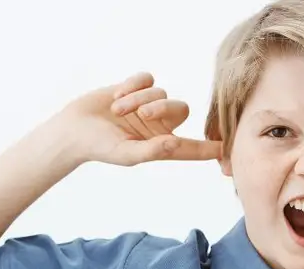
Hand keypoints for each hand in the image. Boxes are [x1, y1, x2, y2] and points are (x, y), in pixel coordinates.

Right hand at [58, 71, 221, 166]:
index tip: (229, 147)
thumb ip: (152, 150)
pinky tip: (116, 96)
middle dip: (163, 107)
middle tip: (143, 114)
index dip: (210, 147)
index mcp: (161, 146)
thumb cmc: (99, 147)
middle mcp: (159, 126)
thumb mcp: (126, 154)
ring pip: (160, 92)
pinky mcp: (135, 89)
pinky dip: (132, 85)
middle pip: (182, 109)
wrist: (74, 129)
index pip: (191, 147)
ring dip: (138, 98)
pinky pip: (147, 78)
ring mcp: (147, 105)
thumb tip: (176, 144)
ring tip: (117, 109)